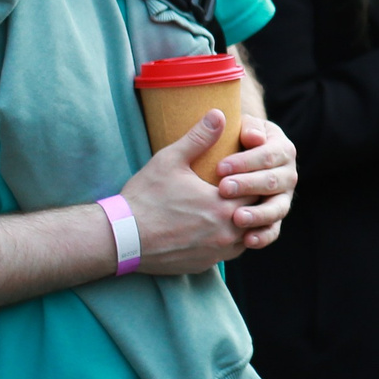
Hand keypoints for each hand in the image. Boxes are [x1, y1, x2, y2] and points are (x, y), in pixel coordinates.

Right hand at [120, 111, 246, 275]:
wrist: (122, 239)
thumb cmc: (145, 197)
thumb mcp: (170, 160)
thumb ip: (198, 137)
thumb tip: (219, 113)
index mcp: (222, 205)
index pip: (257, 190)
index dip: (255, 177)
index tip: (250, 168)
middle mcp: (226, 233)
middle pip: (256, 214)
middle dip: (253, 199)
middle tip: (247, 185)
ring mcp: (217, 252)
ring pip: (248, 236)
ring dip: (245, 221)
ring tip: (238, 206)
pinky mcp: (206, 265)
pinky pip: (231, 253)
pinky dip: (232, 240)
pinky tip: (223, 227)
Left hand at [213, 116, 297, 256]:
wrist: (236, 160)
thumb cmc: (236, 140)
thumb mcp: (241, 129)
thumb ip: (247, 128)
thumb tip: (254, 138)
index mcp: (283, 149)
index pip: (268, 155)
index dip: (245, 162)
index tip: (219, 168)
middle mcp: (288, 174)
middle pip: (272, 181)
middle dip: (248, 186)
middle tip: (223, 189)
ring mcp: (284, 198)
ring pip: (277, 208)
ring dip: (258, 214)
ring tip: (237, 218)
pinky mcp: (275, 218)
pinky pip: (274, 230)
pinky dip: (263, 236)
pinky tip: (248, 241)